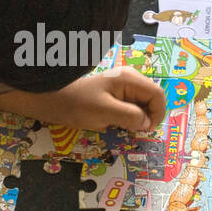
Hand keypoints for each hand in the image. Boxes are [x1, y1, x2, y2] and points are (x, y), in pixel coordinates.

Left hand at [50, 67, 166, 131]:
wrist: (54, 101)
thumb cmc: (77, 104)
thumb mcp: (104, 111)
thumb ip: (129, 116)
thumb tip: (146, 123)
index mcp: (129, 79)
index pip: (157, 95)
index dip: (157, 114)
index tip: (145, 130)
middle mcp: (130, 81)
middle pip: (152, 100)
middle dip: (148, 117)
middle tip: (134, 131)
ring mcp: (123, 88)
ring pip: (142, 106)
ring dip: (138, 119)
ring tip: (124, 127)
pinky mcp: (116, 97)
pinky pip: (131, 108)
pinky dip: (130, 119)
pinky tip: (118, 124)